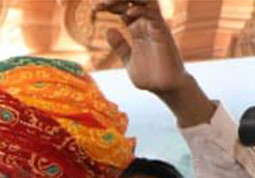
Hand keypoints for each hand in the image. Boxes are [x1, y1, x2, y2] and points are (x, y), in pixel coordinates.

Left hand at [95, 0, 211, 121]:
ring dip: (127, 1)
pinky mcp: (162, 33)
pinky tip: (127, 14)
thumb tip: (108, 30)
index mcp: (138, 29)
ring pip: (145, 2)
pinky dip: (141, 12)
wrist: (164, 88)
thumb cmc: (149, 75)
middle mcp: (147, 24)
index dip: (110, 6)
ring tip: (108, 3)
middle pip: (133, 2)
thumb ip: (120, 45)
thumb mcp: (128, 59)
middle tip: (98, 4)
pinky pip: (153, 16)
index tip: (93, 9)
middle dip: (116, 0)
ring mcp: (156, 27)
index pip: (124, 10)